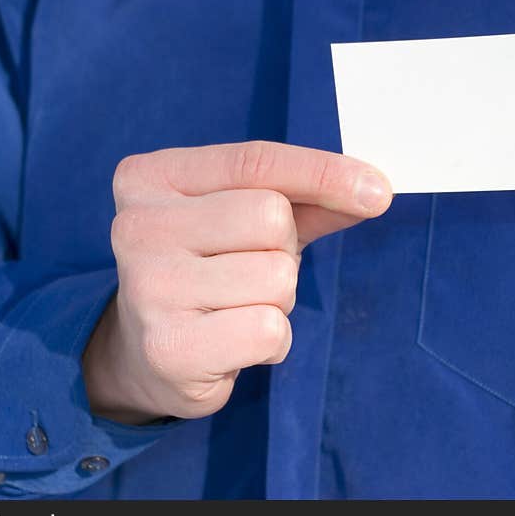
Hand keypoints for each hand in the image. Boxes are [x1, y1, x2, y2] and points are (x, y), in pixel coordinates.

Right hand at [82, 141, 391, 423]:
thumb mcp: (247, 222)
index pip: (255, 160)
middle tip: (249, 270)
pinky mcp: (169, 348)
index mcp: (152, 178)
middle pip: (271, 217)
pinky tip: (235, 343)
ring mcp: (147, 288)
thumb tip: (372, 191)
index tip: (377, 190)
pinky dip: (271, 341)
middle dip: (283, 250)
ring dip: (278, 300)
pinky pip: (269, 330)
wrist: (148, 355)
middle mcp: (137, 227)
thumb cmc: (208, 271)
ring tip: (237, 308)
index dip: (323, 173)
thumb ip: (307, 200)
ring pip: (276, 278)